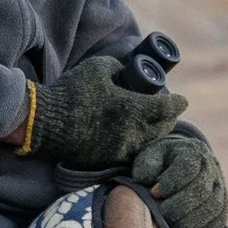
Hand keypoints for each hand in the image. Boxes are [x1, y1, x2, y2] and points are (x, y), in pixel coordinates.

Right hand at [34, 52, 185, 170]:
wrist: (45, 122)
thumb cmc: (71, 91)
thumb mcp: (98, 68)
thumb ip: (119, 68)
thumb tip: (128, 72)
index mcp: (131, 108)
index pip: (168, 109)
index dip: (178, 103)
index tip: (182, 100)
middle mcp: (130, 133)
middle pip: (163, 129)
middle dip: (169, 119)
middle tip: (167, 112)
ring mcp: (120, 149)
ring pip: (150, 144)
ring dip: (154, 134)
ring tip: (152, 125)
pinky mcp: (107, 159)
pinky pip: (132, 153)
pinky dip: (138, 145)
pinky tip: (134, 138)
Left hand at [131, 125, 227, 227]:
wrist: (178, 163)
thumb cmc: (159, 163)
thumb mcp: (148, 158)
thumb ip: (146, 167)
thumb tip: (151, 184)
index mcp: (193, 151)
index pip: (187, 168)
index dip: (171, 183)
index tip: (155, 193)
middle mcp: (211, 167)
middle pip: (201, 191)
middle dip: (180, 207)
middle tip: (164, 214)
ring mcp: (220, 186)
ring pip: (213, 207)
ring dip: (192, 222)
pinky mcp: (223, 204)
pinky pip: (219, 220)